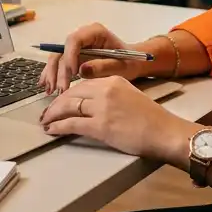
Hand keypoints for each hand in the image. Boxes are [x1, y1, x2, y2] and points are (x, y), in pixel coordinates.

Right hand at [39, 23, 148, 94]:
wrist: (133, 63)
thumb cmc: (129, 62)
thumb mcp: (120, 66)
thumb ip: (103, 66)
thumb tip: (81, 70)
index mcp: (95, 32)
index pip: (75, 40)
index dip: (70, 55)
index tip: (72, 73)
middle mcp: (82, 37)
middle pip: (62, 50)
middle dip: (58, 70)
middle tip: (59, 89)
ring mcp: (76, 47)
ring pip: (57, 57)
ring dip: (52, 74)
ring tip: (50, 91)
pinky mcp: (73, 56)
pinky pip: (59, 64)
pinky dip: (52, 75)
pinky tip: (46, 86)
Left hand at [39, 77, 195, 162]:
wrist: (165, 131)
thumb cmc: (152, 119)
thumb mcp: (130, 96)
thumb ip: (111, 95)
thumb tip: (92, 105)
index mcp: (113, 80)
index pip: (82, 84)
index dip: (67, 94)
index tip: (60, 102)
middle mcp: (105, 90)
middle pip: (72, 93)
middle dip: (56, 104)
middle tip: (47, 112)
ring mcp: (102, 107)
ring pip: (68, 107)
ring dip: (53, 114)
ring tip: (45, 121)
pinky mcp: (101, 126)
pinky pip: (72, 124)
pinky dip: (58, 126)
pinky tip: (51, 129)